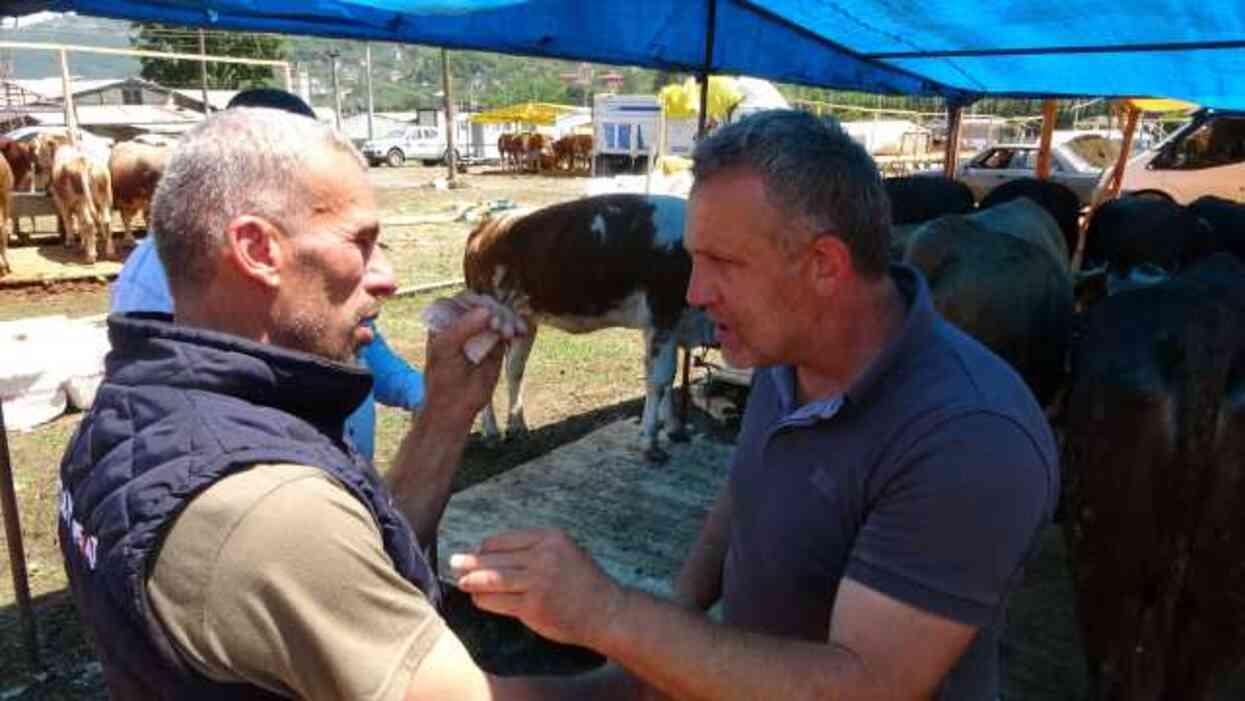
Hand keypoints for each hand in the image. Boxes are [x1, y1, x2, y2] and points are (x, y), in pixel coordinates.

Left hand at [422, 306, 505, 427]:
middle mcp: (466, 323)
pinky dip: (516, 330)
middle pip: (486, 306)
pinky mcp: (497, 346)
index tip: (487, 310)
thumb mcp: (445, 348)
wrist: (455, 406)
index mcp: (447, 319)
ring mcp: (483, 334)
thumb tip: (487, 311)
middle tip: (499, 326)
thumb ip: (464, 327)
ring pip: (501, 317)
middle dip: (496, 312)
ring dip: (509, 320)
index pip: (465, 299)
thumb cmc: (443, 376)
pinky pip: (509, 332)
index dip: (477, 302)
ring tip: (510, 333)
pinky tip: (518, 333)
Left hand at [450, 528, 626, 646]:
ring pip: (492, 579)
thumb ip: (534, 549)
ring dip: (472, 581)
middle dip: (471, 562)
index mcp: (549, 537)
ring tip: (461, 582)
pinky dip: (484, 600)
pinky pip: (498, 602)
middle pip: (494, 557)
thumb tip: (492, 552)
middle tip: (454, 563)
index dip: (485, 548)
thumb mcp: (564, 551)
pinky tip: (478, 600)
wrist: (606, 611)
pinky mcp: (533, 607)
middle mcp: (542, 556)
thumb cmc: (583, 581)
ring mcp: (537, 582)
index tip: (477, 554)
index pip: (503, 539)